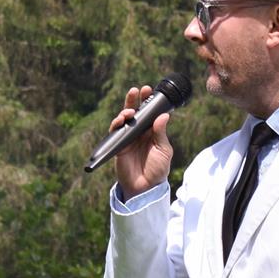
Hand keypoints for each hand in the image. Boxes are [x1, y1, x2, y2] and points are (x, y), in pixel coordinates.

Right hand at [111, 82, 173, 200]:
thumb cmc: (158, 169)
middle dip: (134, 100)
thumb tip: (163, 116)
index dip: (148, 101)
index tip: (149, 90)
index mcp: (151, 131)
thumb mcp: (164, 150)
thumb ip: (161, 133)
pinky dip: (116, 123)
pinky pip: (115, 131)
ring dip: (125, 111)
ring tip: (129, 111)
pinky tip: (121, 119)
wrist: (146, 187)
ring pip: (124, 119)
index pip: (149, 112)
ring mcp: (128, 137)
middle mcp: (139, 132)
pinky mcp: (118, 145)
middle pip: (135, 111)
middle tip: (137, 90)